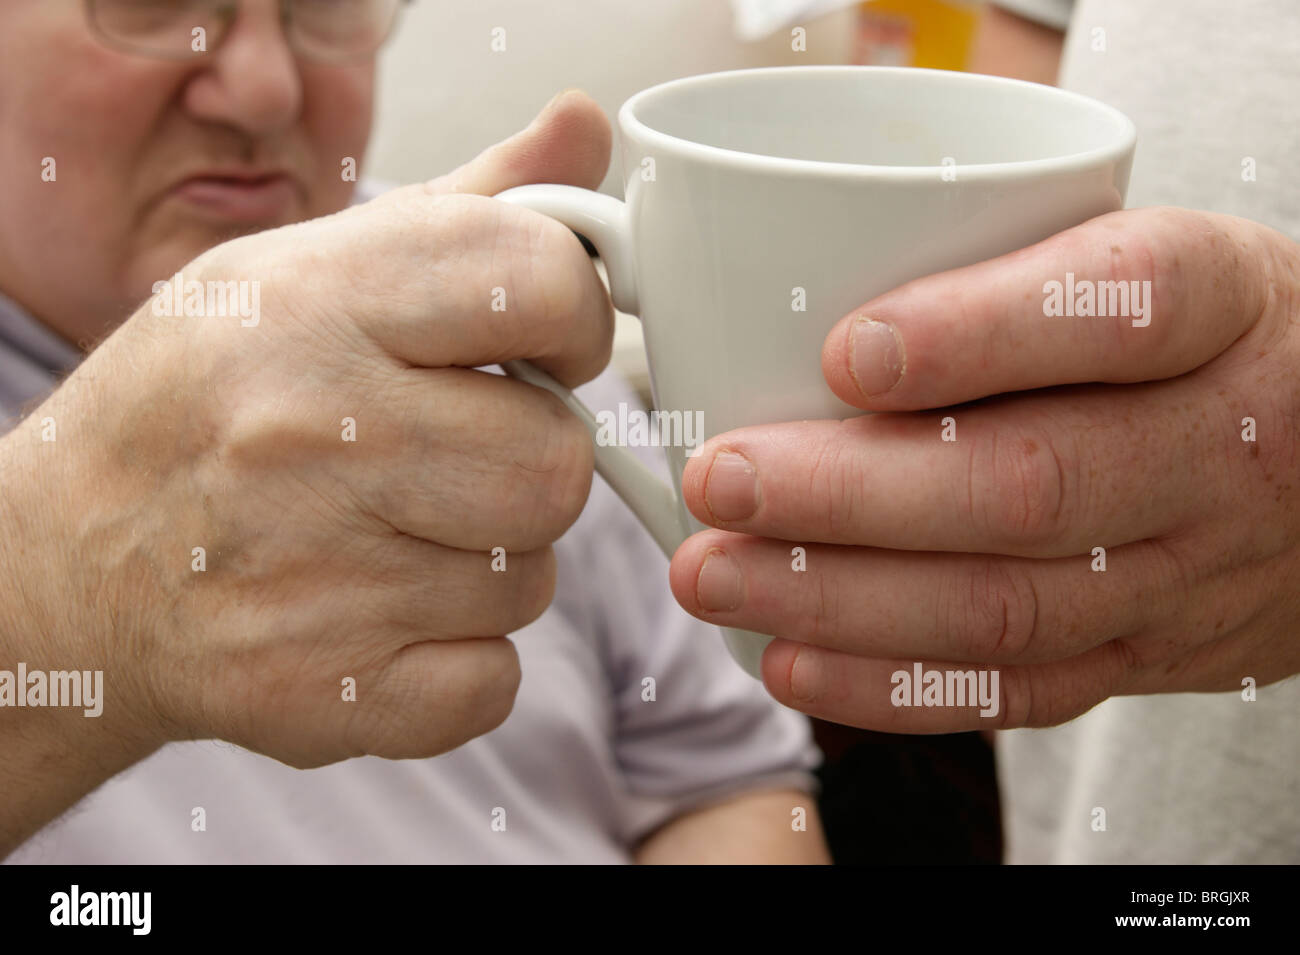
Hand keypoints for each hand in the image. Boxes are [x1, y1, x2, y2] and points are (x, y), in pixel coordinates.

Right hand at [0, 90, 611, 797]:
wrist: (72, 563)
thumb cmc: (209, 400)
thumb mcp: (309, 268)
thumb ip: (466, 209)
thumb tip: (582, 127)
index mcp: (315, 303)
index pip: (539, 282)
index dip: (574, 319)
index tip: (547, 346)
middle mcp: (310, 434)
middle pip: (558, 463)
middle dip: (530, 462)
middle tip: (458, 456)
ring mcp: (314, 577)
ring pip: (532, 579)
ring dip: (491, 563)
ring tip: (397, 537)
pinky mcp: (321, 693)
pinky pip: (493, 683)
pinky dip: (459, 661)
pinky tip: (381, 618)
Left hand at [668, 207, 1299, 730]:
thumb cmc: (1194, 343)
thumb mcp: (1141, 260)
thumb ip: (1007, 268)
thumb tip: (776, 302)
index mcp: (1222, 306)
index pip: (1122, 305)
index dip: (980, 333)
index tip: (845, 350)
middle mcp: (1219, 446)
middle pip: (1037, 480)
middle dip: (854, 492)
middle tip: (722, 479)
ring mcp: (1189, 571)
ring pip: (1011, 604)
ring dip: (843, 599)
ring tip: (715, 574)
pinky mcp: (1151, 657)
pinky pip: (1022, 692)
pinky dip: (894, 687)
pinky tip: (790, 661)